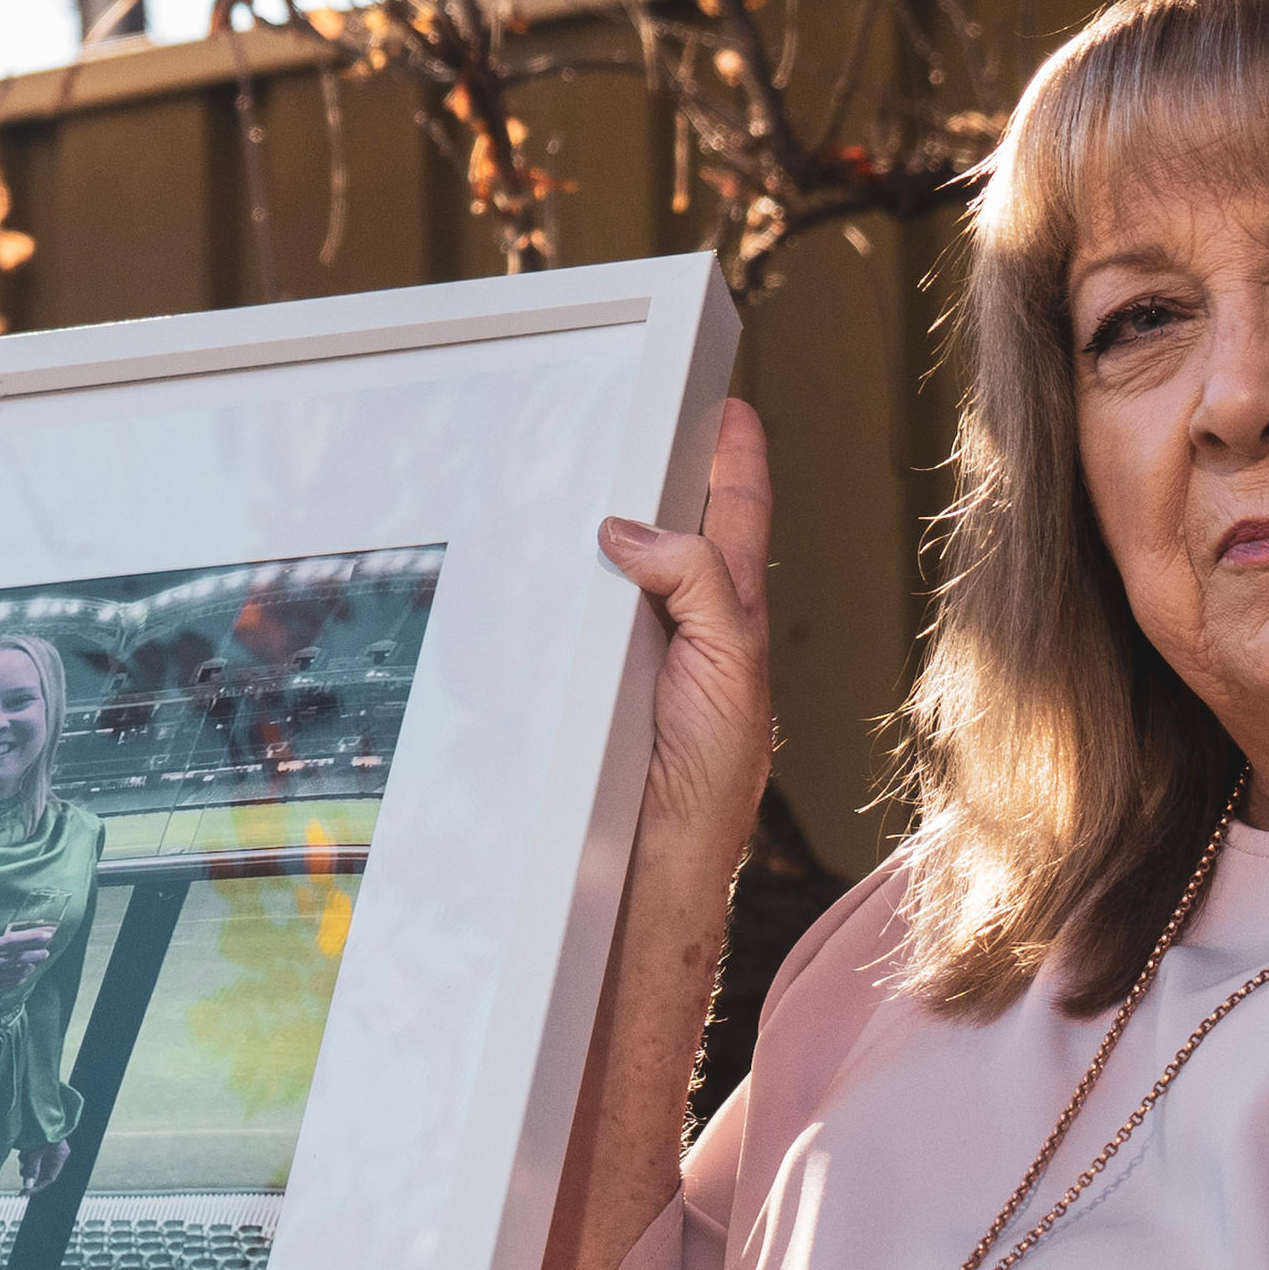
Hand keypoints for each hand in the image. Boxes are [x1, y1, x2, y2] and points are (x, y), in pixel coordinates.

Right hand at [0, 919, 58, 1010]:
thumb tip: (19, 944)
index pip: (11, 940)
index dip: (30, 936)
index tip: (45, 932)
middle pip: (16, 954)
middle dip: (34, 949)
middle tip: (47, 945)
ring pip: (15, 969)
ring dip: (30, 963)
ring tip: (41, 958)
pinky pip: (9, 982)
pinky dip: (20, 977)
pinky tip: (27, 973)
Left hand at [17, 1135, 76, 1194]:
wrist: (39, 1111)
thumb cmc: (42, 1129)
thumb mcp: (37, 1152)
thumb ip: (32, 1169)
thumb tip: (27, 1185)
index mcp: (60, 1155)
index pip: (49, 1178)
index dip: (37, 1187)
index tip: (25, 1192)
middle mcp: (54, 1153)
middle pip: (40, 1171)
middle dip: (30, 1174)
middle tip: (23, 1173)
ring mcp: (45, 1148)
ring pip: (34, 1163)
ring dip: (26, 1164)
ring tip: (24, 1157)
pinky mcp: (36, 1143)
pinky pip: (30, 1155)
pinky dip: (25, 1156)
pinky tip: (23, 1151)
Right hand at [596, 397, 773, 863]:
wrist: (651, 862)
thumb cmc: (708, 781)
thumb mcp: (730, 665)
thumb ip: (699, 585)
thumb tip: (632, 530)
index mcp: (733, 617)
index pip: (738, 516)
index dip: (735, 457)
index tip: (728, 406)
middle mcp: (684, 629)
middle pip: (671, 531)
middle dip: (657, 477)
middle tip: (642, 418)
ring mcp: (633, 655)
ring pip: (614, 576)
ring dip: (594, 537)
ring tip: (578, 486)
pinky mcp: (585, 683)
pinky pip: (565, 620)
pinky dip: (551, 593)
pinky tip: (531, 575)